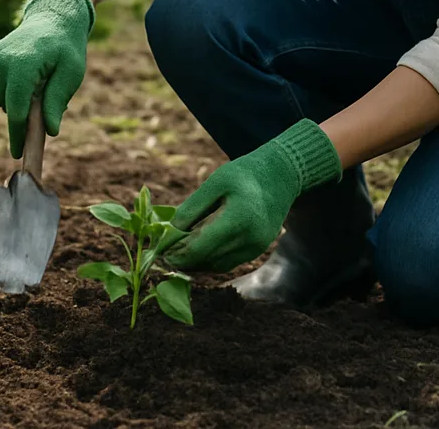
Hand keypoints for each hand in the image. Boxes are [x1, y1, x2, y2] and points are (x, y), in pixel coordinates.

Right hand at [0, 0, 94, 158]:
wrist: (55, 15)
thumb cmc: (67, 45)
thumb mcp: (71, 72)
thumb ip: (57, 99)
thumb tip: (49, 131)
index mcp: (22, 64)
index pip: (17, 109)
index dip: (19, 134)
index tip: (19, 153)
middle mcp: (2, 61)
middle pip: (9, 107)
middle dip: (25, 116)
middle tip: (47, 112)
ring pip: (3, 99)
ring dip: (21, 101)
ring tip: (42, 84)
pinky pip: (0, 87)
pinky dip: (14, 89)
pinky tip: (32, 75)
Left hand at [165, 119, 341, 273]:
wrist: (282, 173)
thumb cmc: (245, 173)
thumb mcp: (215, 182)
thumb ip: (191, 209)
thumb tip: (168, 234)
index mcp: (238, 220)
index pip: (197, 248)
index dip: (174, 252)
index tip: (156, 249)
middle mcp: (249, 240)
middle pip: (204, 260)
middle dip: (181, 258)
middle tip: (162, 250)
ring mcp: (255, 248)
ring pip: (214, 265)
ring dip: (195, 260)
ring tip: (178, 246)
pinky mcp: (257, 250)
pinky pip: (227, 262)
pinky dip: (210, 257)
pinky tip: (199, 245)